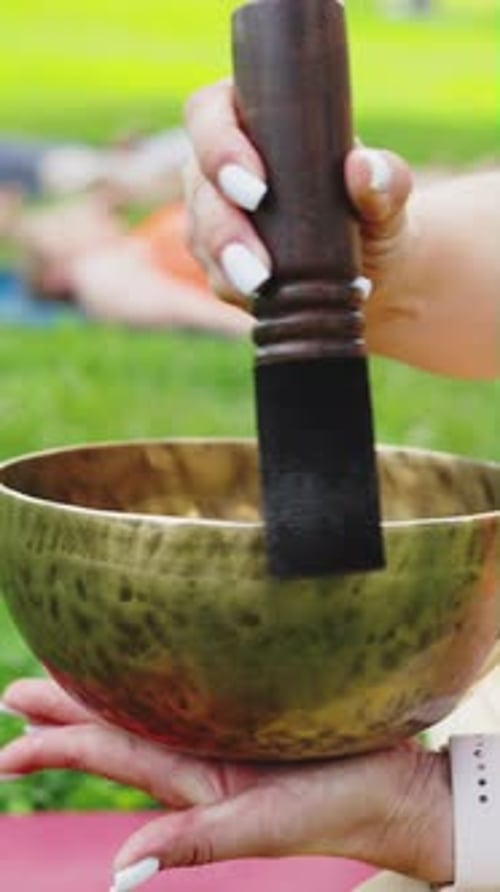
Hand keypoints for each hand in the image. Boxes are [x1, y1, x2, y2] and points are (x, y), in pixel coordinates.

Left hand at [1, 678, 452, 888]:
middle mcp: (200, 753)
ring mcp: (226, 733)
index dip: (56, 746)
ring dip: (100, 699)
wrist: (399, 790)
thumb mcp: (263, 829)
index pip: (109, 753)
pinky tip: (148, 678)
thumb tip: (121, 871)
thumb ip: (196, 843)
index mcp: (194, 779)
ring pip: (148, 709)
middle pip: (117, 728)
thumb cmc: (340, 809)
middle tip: (16, 695)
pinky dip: (159, 686)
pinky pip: (193, 694)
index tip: (8, 747)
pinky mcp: (256, 712)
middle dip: (64, 714)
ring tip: (57, 684)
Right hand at [183, 80, 412, 329]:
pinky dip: (234, 287)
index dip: (219, 147)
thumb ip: (387, 178)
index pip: (210, 114)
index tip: (256, 188)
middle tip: (256, 262)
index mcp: (253, 119)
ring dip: (226, 263)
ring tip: (258, 286)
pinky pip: (214, 274)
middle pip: (200, 185)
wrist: (375, 267)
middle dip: (224, 227)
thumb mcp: (389, 194)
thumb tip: (363, 169)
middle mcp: (221, 164)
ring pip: (201, 234)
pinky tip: (259, 299)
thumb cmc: (376, 213)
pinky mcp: (217, 260)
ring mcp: (213, 213)